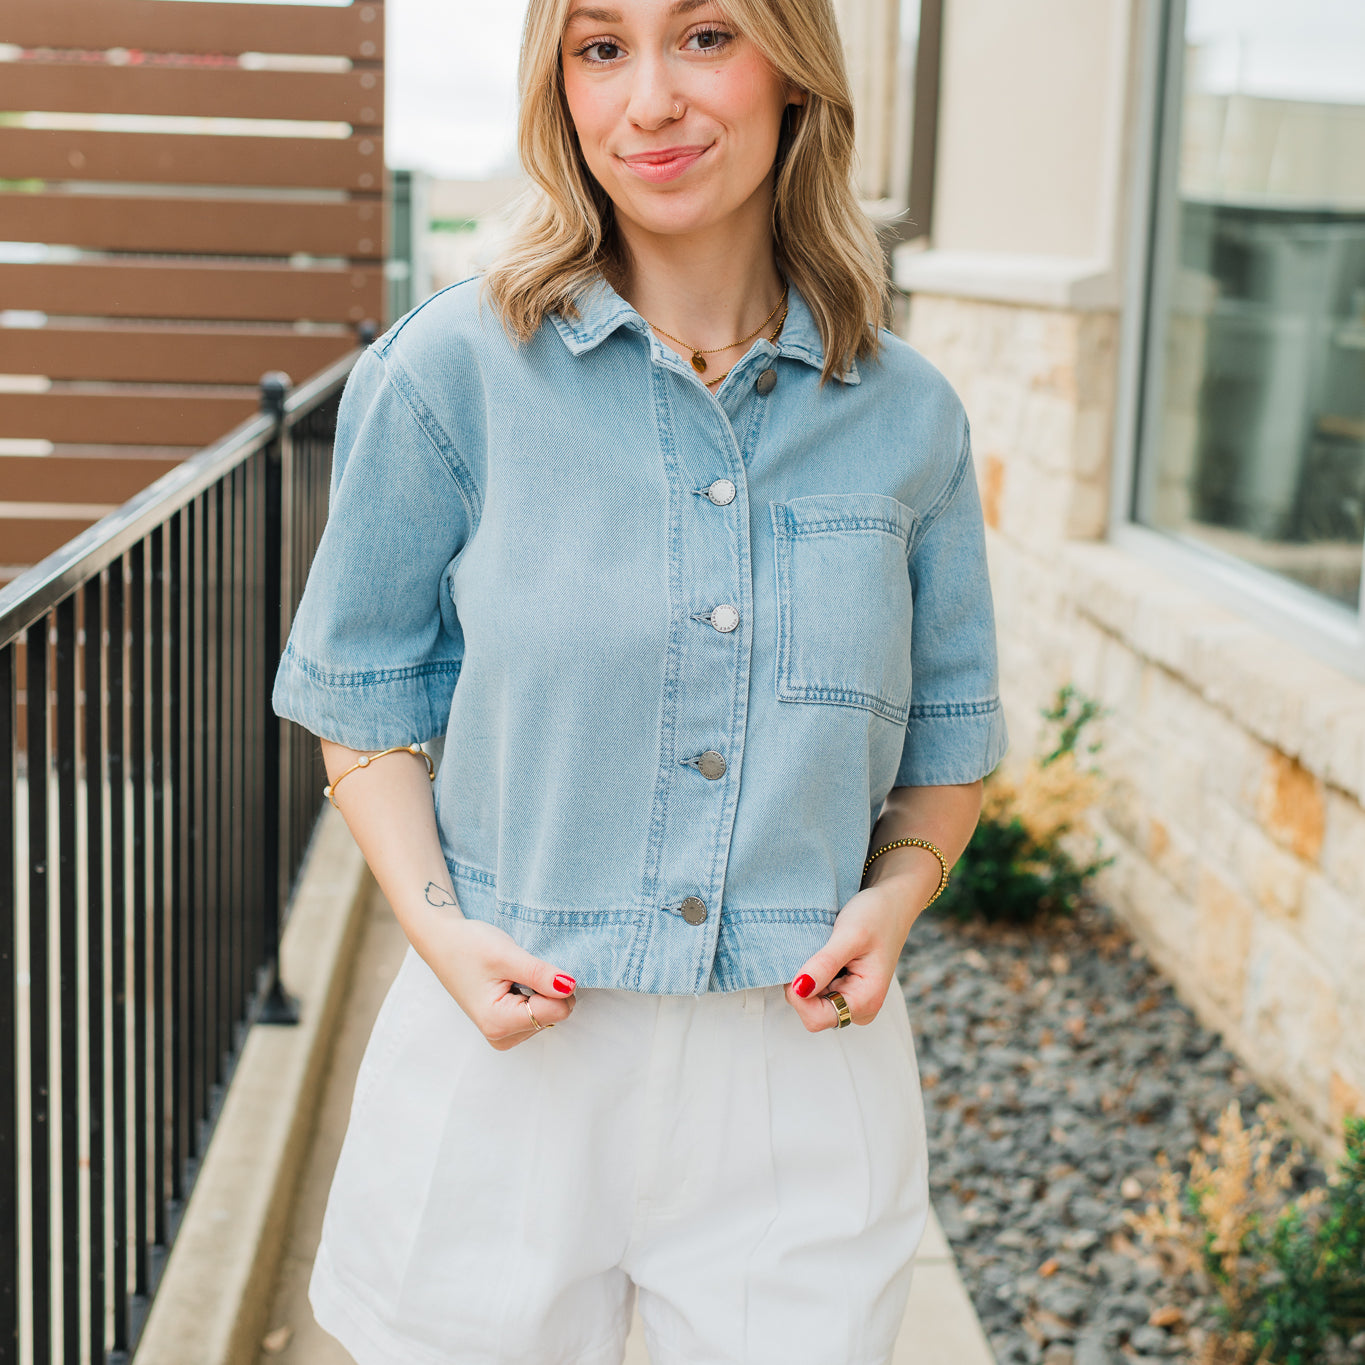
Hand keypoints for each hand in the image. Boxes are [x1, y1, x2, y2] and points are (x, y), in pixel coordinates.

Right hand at [418, 915, 577, 1049]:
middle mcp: (502, 1037)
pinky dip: (532, 994)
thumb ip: (540, 974)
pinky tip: (511, 982)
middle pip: (556, 1015)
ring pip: (550, 1014)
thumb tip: (571, 986)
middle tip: (519, 970)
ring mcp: (504, 1035)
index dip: (555, 984)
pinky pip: (538, 1013)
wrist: (443, 942)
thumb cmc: (468, 946)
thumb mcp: (507, 955)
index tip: (533, 967)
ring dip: (538, 990)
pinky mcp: (506, 1027)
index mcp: (499, 1023)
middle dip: (546, 988)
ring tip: (511, 975)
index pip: (558, 1011)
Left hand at [784, 882, 917, 1030]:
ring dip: (807, 976)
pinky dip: (811, 973)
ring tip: (823, 951)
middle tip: (815, 951)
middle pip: (810, 1012)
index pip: (815, 1018)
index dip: (799, 995)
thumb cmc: (876, 916)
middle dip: (803, 984)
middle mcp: (859, 1009)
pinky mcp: (844, 992)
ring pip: (810, 1002)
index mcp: (866, 1002)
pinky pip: (815, 992)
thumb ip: (825, 964)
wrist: (891, 905)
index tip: (800, 962)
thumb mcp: (849, 935)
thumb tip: (799, 989)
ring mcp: (851, 1002)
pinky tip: (823, 955)